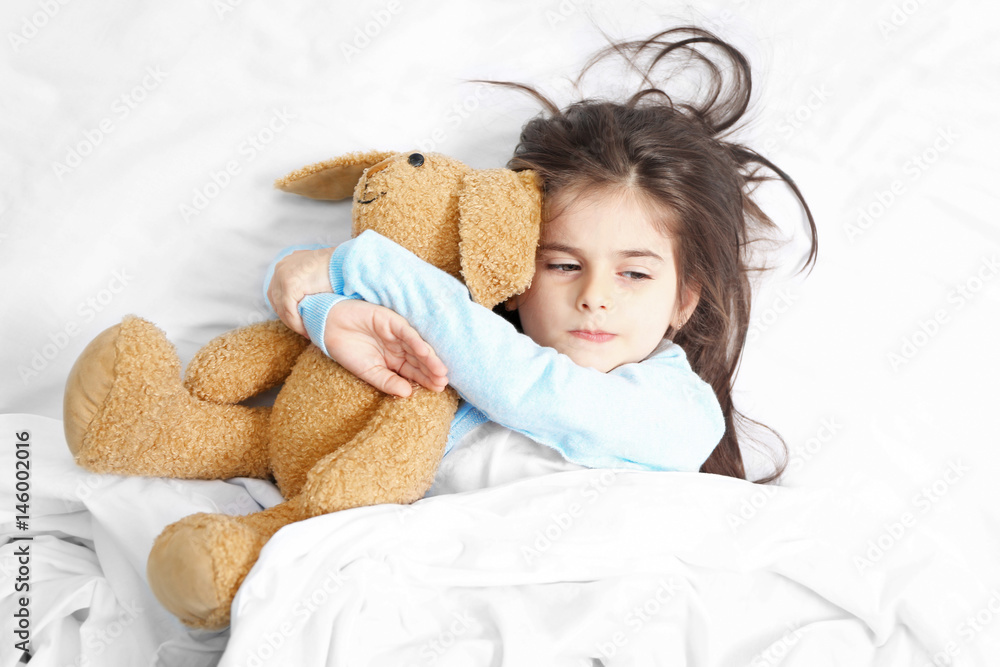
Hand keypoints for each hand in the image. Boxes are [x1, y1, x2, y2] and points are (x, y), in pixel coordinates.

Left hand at [267, 246, 335, 336]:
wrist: (346, 262)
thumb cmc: (338, 268)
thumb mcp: (316, 273)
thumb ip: (306, 282)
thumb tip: (305, 300)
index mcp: (286, 264)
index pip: (277, 292)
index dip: (285, 309)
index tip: (297, 322)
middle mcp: (281, 268)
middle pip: (276, 300)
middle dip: (287, 317)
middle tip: (300, 330)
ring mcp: (283, 275)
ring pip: (281, 308)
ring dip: (292, 323)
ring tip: (305, 332)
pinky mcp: (290, 285)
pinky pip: (289, 310)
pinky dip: (296, 323)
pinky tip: (306, 330)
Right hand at [325, 299, 448, 396]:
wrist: (330, 328)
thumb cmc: (349, 351)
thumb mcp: (369, 372)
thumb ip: (388, 382)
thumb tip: (408, 394)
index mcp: (395, 361)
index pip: (414, 372)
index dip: (426, 380)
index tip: (438, 390)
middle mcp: (400, 347)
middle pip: (419, 360)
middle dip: (431, 371)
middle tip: (443, 382)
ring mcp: (397, 334)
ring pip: (417, 347)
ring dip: (429, 359)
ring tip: (440, 371)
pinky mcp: (392, 320)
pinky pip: (407, 332)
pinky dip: (416, 342)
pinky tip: (425, 352)